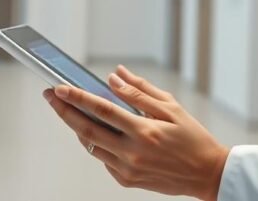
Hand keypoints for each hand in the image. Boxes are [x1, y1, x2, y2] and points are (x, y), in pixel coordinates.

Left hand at [44, 65, 229, 200]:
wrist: (207, 174)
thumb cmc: (193, 137)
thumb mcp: (171, 108)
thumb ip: (140, 92)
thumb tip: (115, 76)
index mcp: (144, 131)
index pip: (102, 109)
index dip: (77, 97)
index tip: (59, 87)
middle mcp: (132, 152)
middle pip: (87, 130)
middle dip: (65, 111)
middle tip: (50, 96)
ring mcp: (128, 169)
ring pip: (92, 146)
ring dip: (77, 127)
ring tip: (68, 110)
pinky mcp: (127, 181)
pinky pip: (103, 159)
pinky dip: (96, 144)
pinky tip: (94, 130)